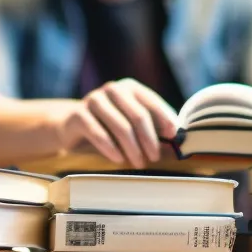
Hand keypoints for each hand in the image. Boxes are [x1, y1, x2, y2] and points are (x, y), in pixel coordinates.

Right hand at [52, 78, 179, 168]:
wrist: (72, 125)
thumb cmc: (110, 126)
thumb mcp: (131, 122)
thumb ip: (152, 126)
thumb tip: (178, 140)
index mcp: (130, 88)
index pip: (151, 103)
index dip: (164, 119)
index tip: (173, 137)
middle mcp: (113, 89)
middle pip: (138, 115)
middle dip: (149, 139)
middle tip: (155, 158)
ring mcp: (94, 100)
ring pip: (120, 125)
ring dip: (132, 147)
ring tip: (139, 163)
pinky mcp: (78, 114)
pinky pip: (98, 132)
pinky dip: (111, 148)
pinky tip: (118, 159)